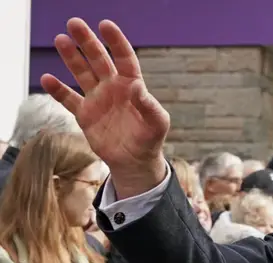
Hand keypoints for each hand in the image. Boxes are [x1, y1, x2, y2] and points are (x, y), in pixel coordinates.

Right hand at [41, 18, 168, 198]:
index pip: (124, 58)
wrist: (135, 161)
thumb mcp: (157, 123)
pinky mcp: (85, 115)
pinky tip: (47, 78)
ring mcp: (98, 99)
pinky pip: (68, 99)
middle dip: (87, 42)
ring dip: (71, 57)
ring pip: (82, 73)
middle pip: (99, 59)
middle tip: (74, 23)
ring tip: (61, 40)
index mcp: (132, 85)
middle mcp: (113, 88)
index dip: (116, 42)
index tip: (105, 25)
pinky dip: (58, 90)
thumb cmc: (150, 139)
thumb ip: (150, 106)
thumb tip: (138, 88)